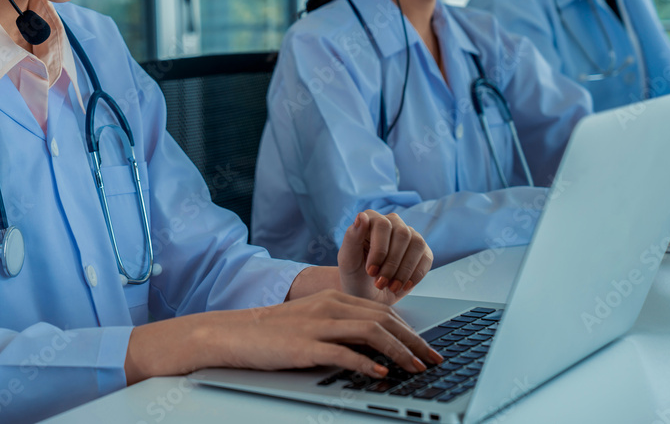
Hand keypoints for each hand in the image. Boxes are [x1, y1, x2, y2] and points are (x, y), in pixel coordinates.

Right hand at [216, 290, 441, 377]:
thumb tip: (376, 344)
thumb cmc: (275, 331)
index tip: (427, 347)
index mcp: (334, 297)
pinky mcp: (305, 345)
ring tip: (415, 368)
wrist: (237, 333)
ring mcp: (318, 325)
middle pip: (384, 319)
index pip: (383, 310)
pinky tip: (380, 372)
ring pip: (370, 332)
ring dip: (399, 351)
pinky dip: (365, 363)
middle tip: (433, 359)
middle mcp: (330, 306)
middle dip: (414, 341)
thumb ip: (343, 325)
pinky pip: (342, 353)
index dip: (410, 330)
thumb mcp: (314, 319)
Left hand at [337, 210, 432, 303]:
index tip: (371, 272)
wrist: (367, 294)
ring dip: (405, 270)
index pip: (382, 225)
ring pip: (417, 244)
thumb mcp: (347, 260)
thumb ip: (351, 237)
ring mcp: (409, 236)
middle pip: (402, 234)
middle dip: (392, 264)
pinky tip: (403, 286)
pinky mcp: (421, 251)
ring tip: (391, 286)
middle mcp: (392, 223)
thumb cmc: (354, 275)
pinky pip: (427, 257)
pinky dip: (416, 275)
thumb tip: (362, 216)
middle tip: (380, 283)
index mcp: (371, 219)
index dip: (379, 249)